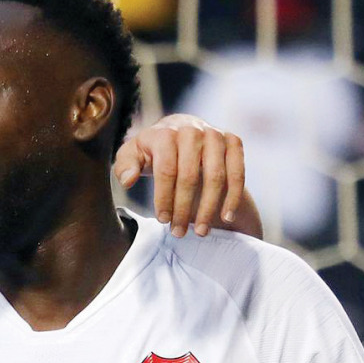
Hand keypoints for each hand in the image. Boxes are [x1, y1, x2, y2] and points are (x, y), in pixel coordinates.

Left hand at [114, 114, 247, 237]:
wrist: (182, 130)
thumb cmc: (154, 150)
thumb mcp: (133, 154)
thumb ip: (125, 166)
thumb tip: (128, 180)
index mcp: (165, 133)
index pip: (166, 170)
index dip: (164, 198)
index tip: (163, 220)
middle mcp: (192, 130)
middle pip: (190, 176)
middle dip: (184, 209)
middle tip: (179, 232)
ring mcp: (215, 135)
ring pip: (216, 177)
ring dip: (209, 208)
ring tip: (201, 231)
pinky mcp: (233, 141)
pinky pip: (238, 173)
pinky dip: (234, 197)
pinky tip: (227, 217)